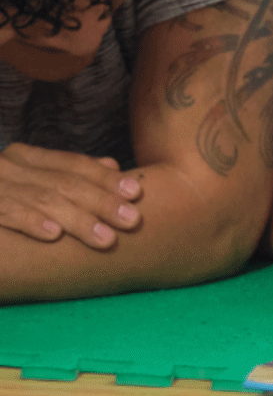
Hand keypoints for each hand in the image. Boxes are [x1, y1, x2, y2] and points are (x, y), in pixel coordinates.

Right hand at [0, 142, 141, 247]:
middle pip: (65, 183)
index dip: (107, 178)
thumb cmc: (1, 196)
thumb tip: (112, 164)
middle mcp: (11, 167)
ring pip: (43, 200)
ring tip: (106, 238)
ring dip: (78, 220)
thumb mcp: (29, 178)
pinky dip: (32, 222)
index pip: (75, 164)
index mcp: (27, 157)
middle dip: (102, 202)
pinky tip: (55, 235)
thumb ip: (68, 172)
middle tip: (132, 220)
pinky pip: (8, 212)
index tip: (136, 193)